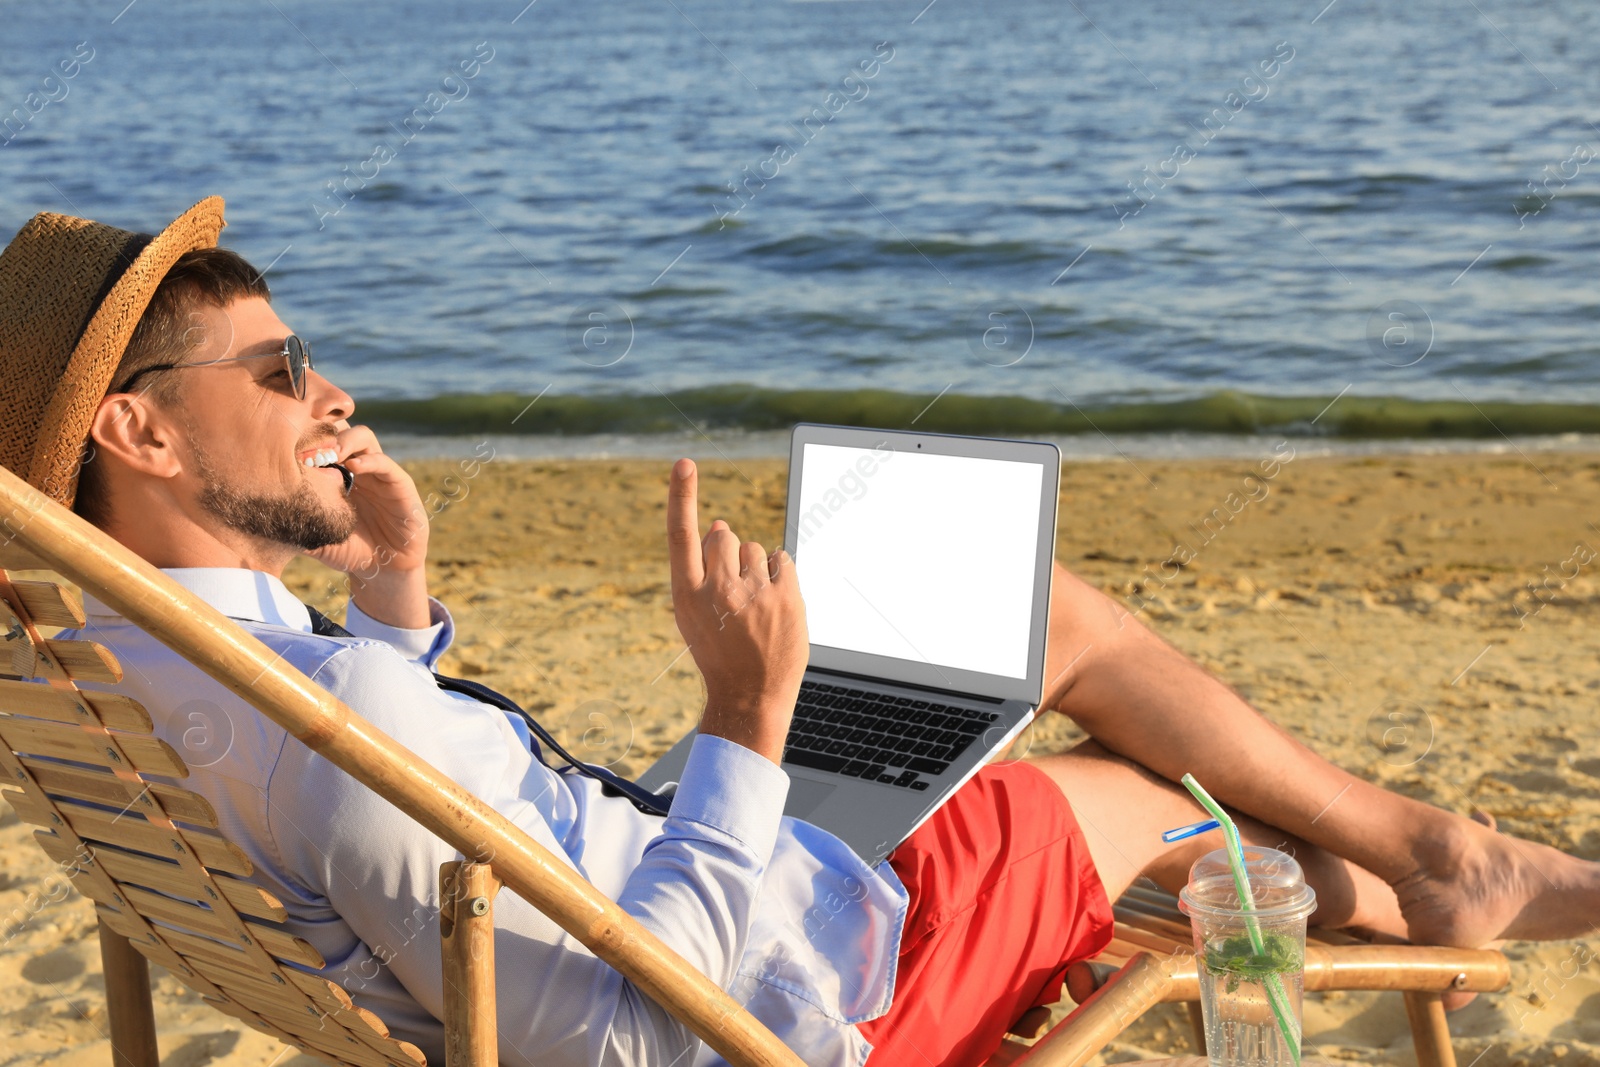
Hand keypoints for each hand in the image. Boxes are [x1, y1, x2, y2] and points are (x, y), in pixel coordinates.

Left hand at [303, 423, 431, 628]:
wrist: (382, 570)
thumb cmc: (347, 550)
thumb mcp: (314, 536)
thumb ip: (293, 524)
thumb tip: (257, 519)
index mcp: (335, 472)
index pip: (319, 440)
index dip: (304, 436)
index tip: (284, 443)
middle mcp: (357, 466)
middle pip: (340, 429)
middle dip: (322, 430)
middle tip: (304, 447)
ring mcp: (379, 472)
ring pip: (363, 436)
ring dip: (344, 440)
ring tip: (328, 455)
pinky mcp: (399, 484)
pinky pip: (385, 463)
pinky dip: (369, 461)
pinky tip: (353, 468)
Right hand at [667, 458, 807, 764]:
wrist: (750, 697)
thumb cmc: (720, 652)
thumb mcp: (696, 614)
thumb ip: (704, 569)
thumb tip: (721, 524)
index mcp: (686, 596)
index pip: (681, 535)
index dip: (682, 496)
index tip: (685, 464)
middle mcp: (717, 590)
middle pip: (724, 538)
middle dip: (729, 553)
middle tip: (734, 593)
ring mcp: (754, 593)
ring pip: (752, 549)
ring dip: (754, 568)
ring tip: (754, 607)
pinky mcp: (785, 597)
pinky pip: (780, 559)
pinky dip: (777, 574)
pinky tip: (773, 603)